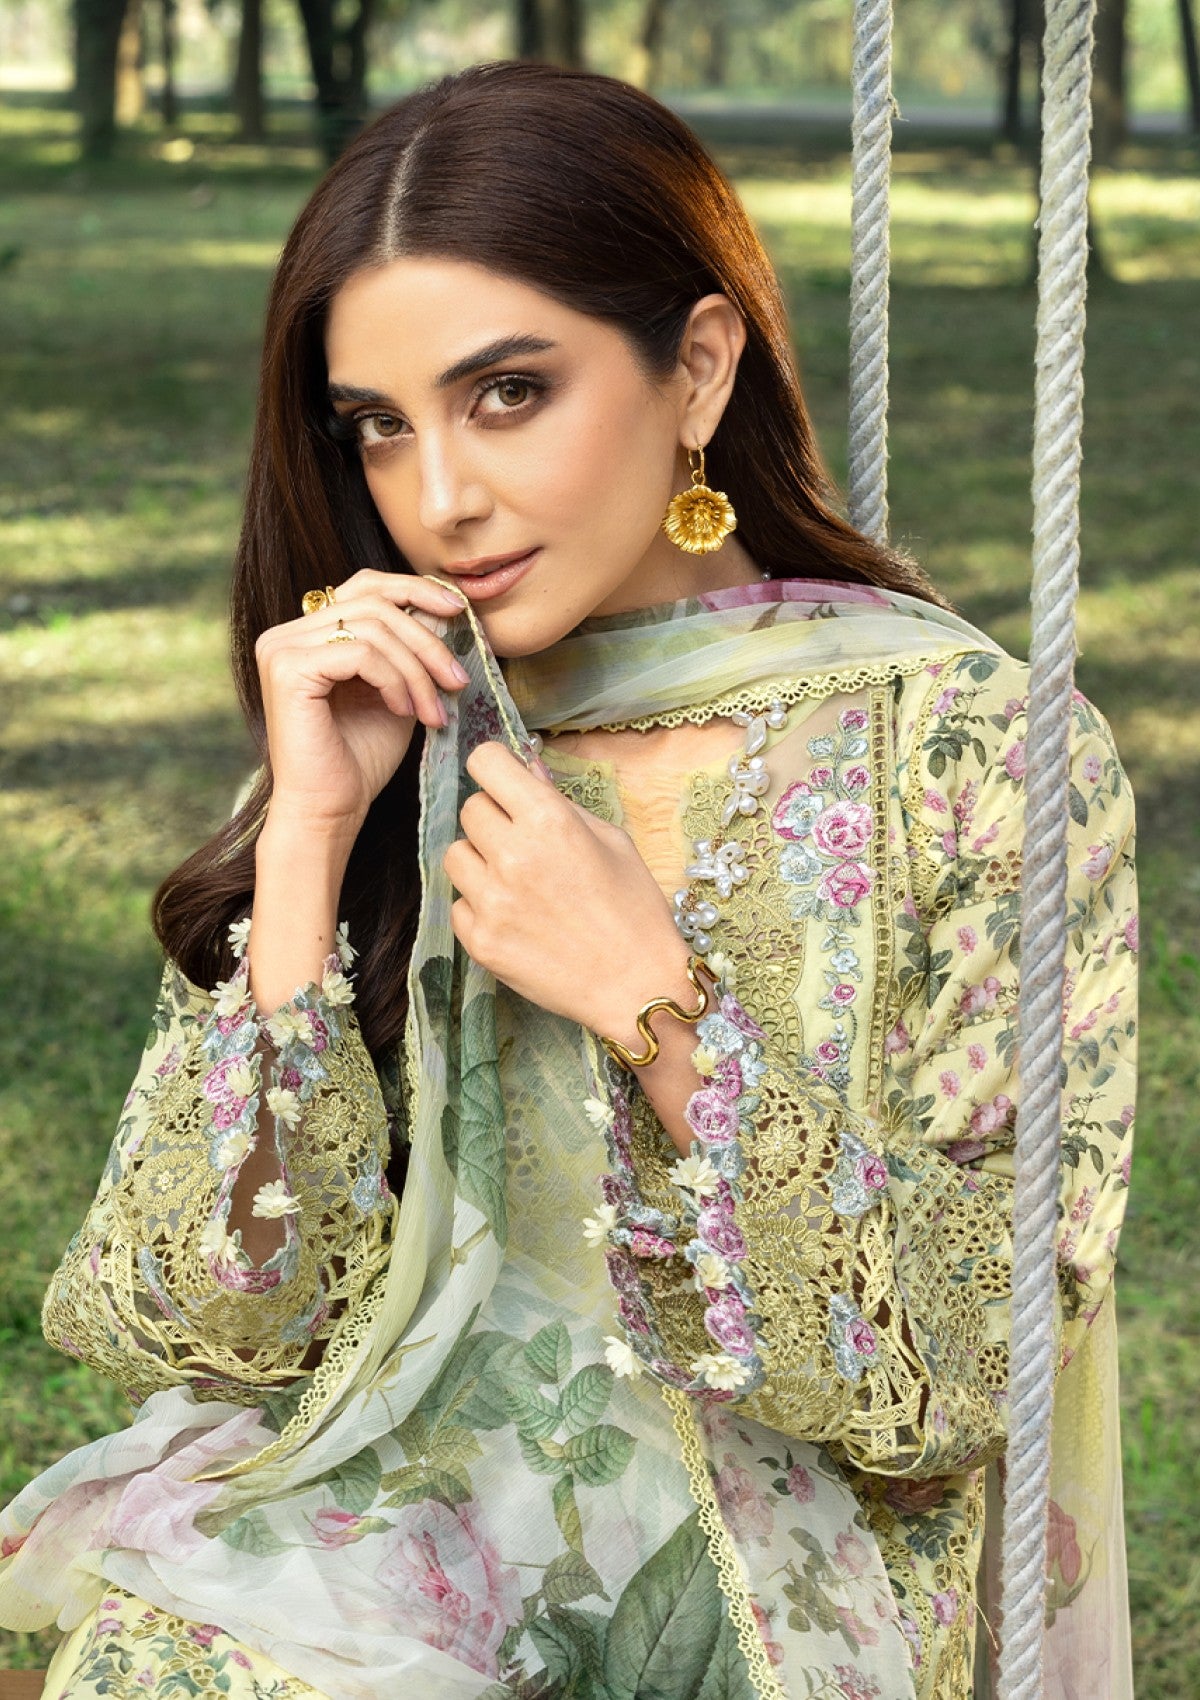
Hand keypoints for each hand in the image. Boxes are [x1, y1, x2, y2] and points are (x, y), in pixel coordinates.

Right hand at [255, 570, 469, 839]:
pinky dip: (395, 680)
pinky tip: (405, 712)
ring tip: (434, 711)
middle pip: (374, 604)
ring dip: (417, 670)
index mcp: (308, 633)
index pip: (365, 586)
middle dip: (427, 641)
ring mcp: (281, 648)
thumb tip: (446, 609)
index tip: (459, 611)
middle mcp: (286, 633)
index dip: (414, 589)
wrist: (329, 811)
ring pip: (373, 628)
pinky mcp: (288, 668)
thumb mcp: (396, 690)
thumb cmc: (360, 759)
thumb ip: (409, 649)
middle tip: (458, 680)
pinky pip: (361, 653)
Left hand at [443, 741, 692, 1038]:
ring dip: (481, 861)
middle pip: (470, 809)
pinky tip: (515, 918)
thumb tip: (528, 772)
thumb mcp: (612, 840)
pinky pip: (459, 903)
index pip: (485, 762)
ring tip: (517, 882)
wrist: (637, 985)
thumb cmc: (635, 910)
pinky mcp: (479, 940)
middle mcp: (512, 855)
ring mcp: (490, 900)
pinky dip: (481, 906)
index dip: (497, 770)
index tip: (506, 784)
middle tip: (524, 843)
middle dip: (495, 818)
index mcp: (548, 820)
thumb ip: (561, 804)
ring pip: (456, 855)